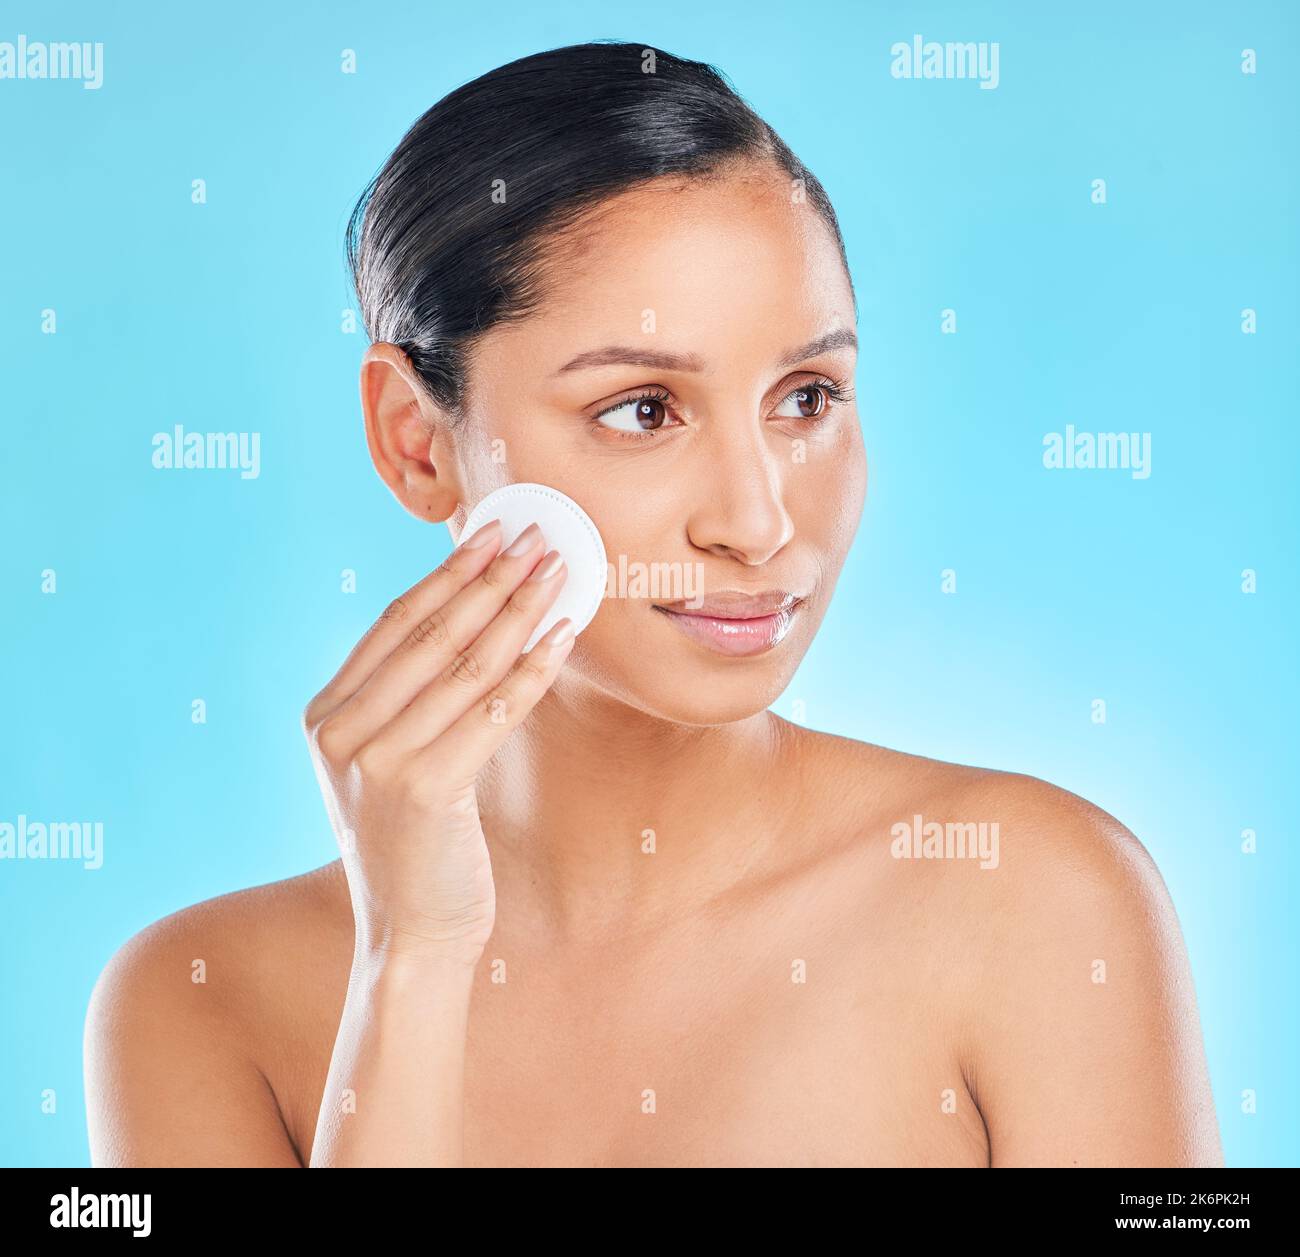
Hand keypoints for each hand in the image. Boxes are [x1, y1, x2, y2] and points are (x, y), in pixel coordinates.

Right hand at [302, 519, 571, 965]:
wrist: (411, 936)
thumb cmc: (414, 844)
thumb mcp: (390, 762)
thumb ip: (409, 698)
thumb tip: (473, 614)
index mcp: (326, 716)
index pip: (395, 624)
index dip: (449, 573)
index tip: (493, 533)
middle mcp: (342, 733)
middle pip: (432, 633)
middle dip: (492, 578)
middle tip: (539, 536)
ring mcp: (378, 762)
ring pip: (467, 664)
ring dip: (520, 610)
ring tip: (559, 572)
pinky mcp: (425, 790)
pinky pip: (494, 710)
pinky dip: (534, 668)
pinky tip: (563, 636)